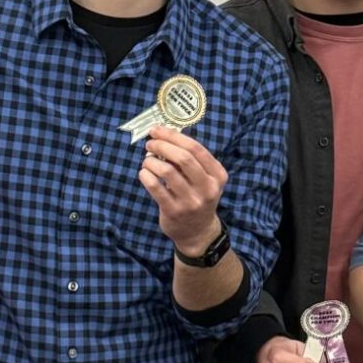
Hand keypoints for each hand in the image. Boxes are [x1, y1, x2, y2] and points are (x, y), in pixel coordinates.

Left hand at [139, 126, 227, 256]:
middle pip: (183, 158)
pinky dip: (146, 175)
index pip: (196, 149)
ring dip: (151, 161)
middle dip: (162, 145)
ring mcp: (191, 202)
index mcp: (218, 176)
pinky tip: (144, 173)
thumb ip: (190, 160)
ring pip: (167, 171)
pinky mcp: (174, 211)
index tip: (157, 130)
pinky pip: (156, 187)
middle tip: (150, 143)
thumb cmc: (197, 197)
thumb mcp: (204, 180)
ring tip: (147, 161)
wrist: (198, 232)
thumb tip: (165, 135)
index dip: (173, 136)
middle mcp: (208, 188)